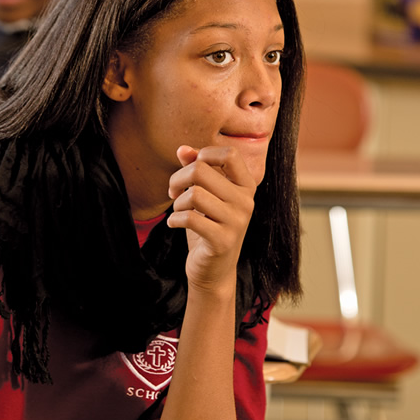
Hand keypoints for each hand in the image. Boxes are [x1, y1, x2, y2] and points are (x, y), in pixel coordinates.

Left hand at [166, 145, 255, 294]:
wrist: (214, 270)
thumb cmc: (208, 226)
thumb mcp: (205, 195)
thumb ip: (197, 170)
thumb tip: (183, 149)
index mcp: (246, 186)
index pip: (230, 153)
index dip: (204, 154)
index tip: (190, 169)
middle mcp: (246, 202)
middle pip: (202, 170)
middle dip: (177, 179)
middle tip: (173, 192)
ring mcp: (237, 222)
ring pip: (194, 194)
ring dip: (177, 202)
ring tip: (177, 211)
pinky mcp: (223, 241)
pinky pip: (190, 218)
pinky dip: (175, 219)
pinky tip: (174, 224)